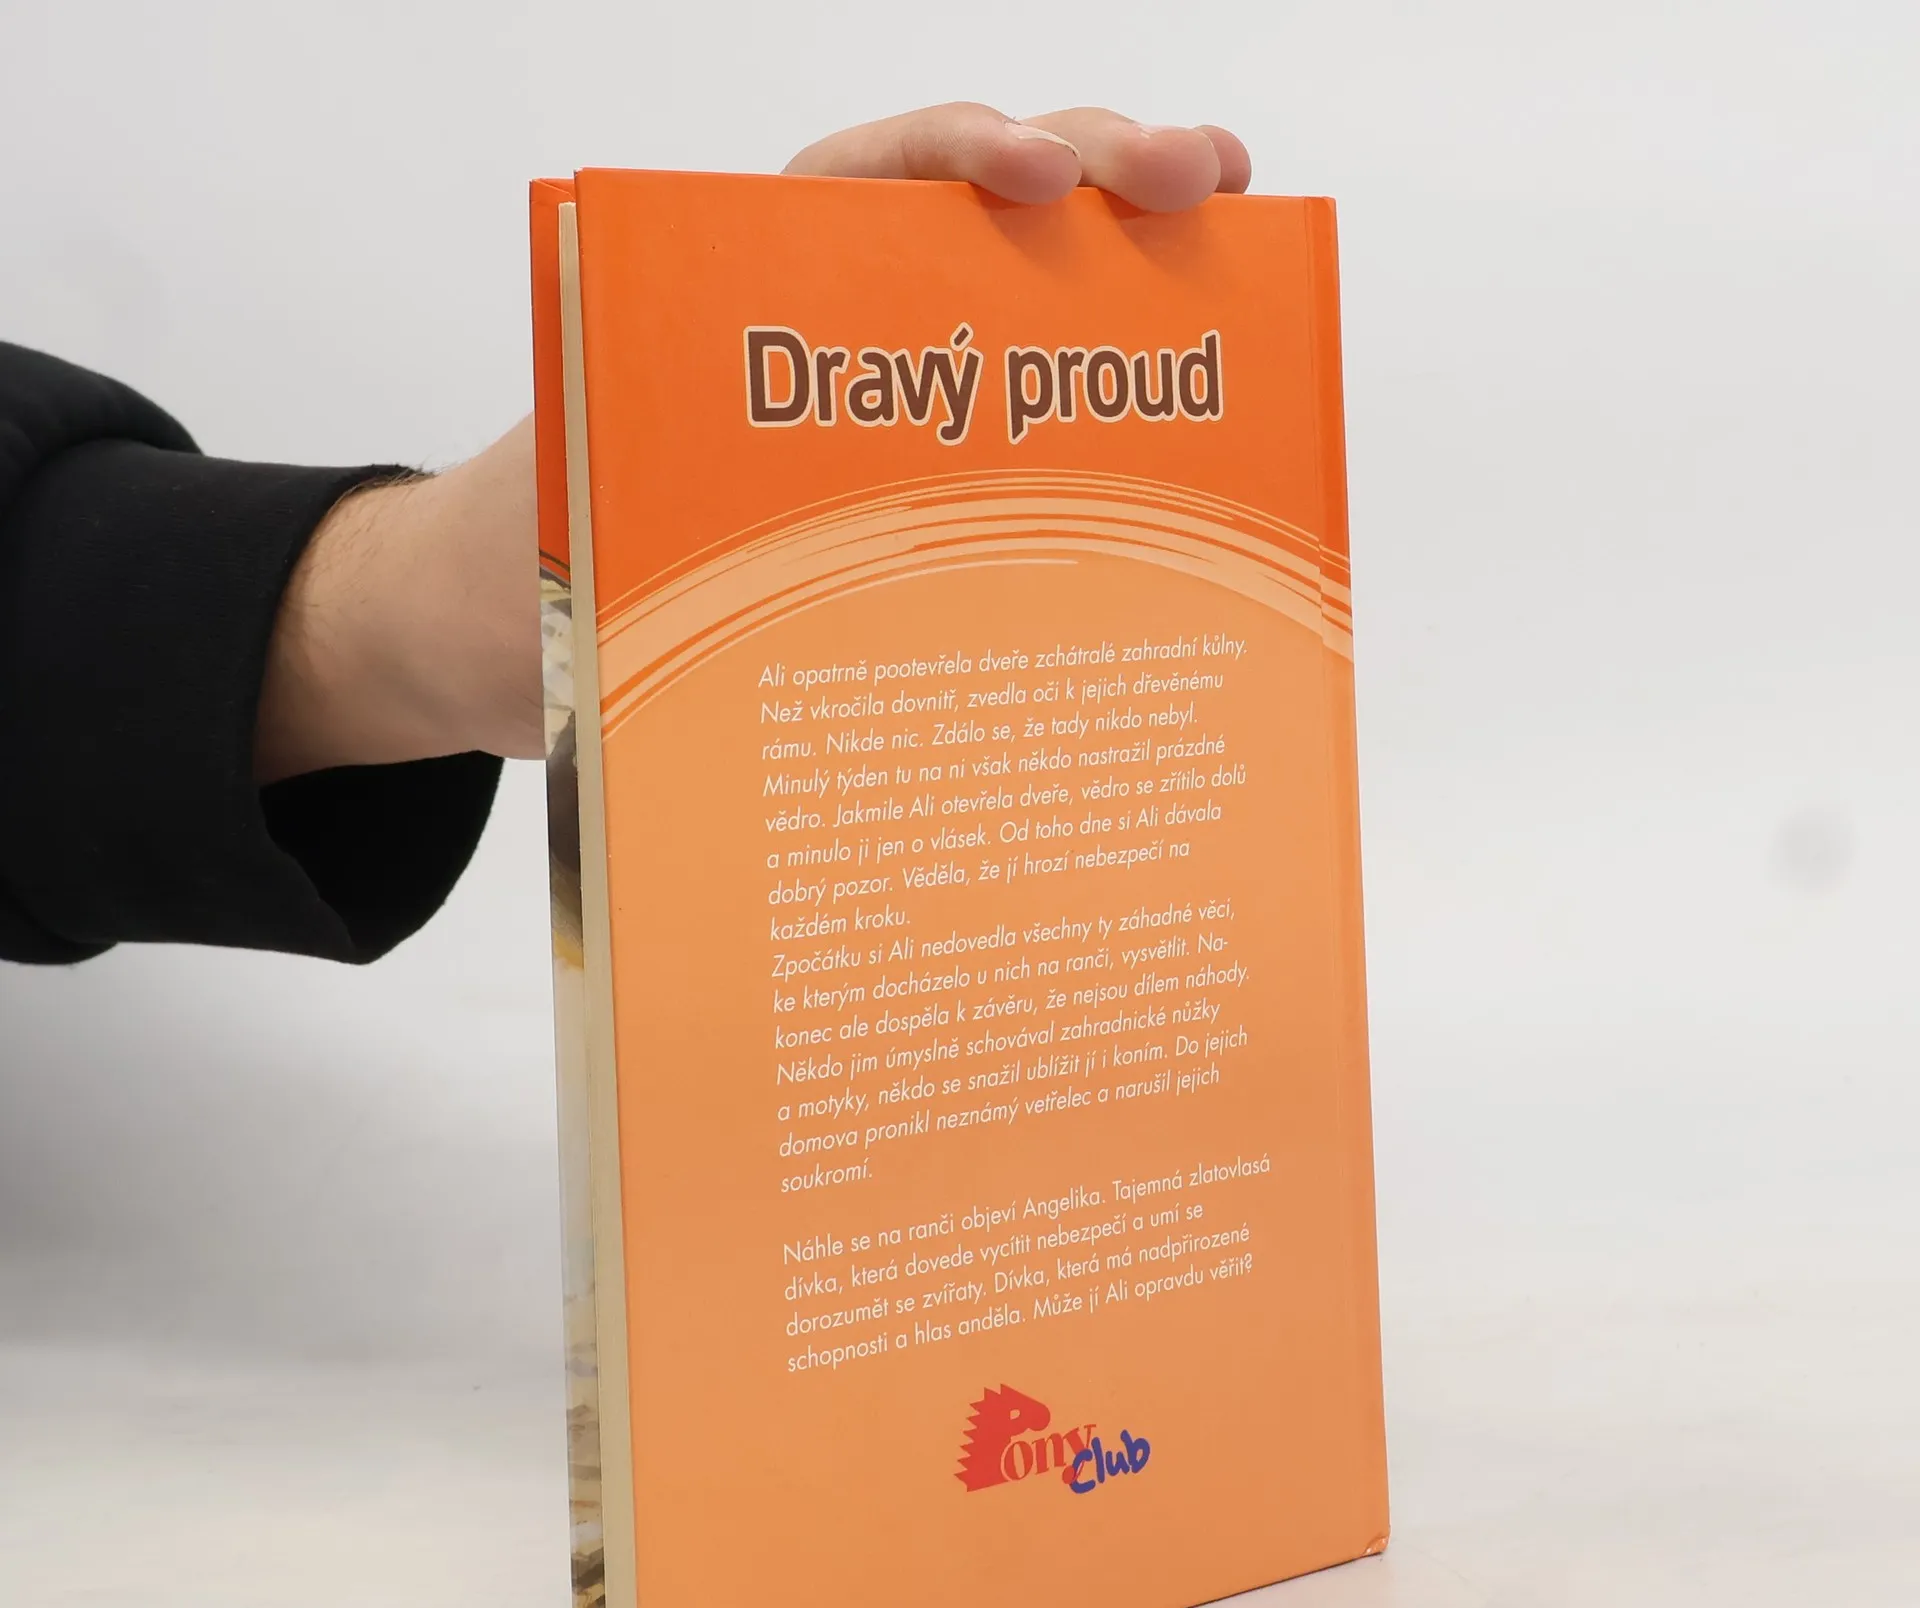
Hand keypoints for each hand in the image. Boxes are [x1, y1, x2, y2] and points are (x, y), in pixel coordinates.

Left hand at [256, 106, 1251, 782]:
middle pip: (973, 210)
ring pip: (1014, 301)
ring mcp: (875, 399)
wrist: (487, 637)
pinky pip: (1009, 420)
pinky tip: (1177, 409)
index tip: (1038, 179)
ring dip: (1123, 264)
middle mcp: (822, 327)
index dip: (957, 157)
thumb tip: (744, 589)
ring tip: (1231, 232)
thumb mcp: (570, 535)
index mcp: (734, 293)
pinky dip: (1096, 398)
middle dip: (1093, 172)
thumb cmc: (515, 571)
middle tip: (1197, 182)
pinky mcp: (901, 478)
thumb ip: (647, 521)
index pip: (860, 180)